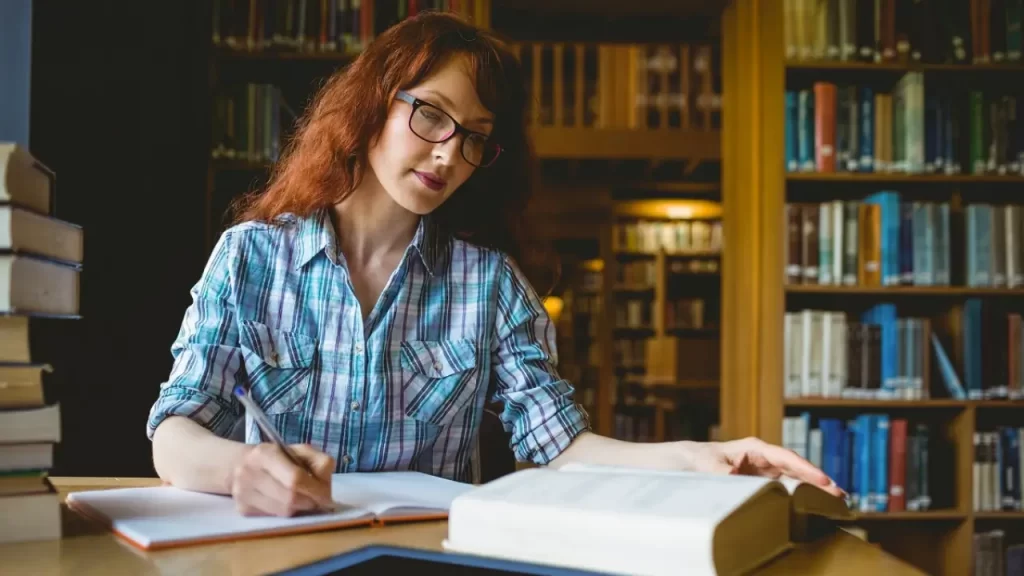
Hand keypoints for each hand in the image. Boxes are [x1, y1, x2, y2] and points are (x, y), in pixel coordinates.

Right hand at [230, 443, 336, 516]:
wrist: (241, 464)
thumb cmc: (279, 458)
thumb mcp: (300, 451)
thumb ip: (319, 462)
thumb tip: (325, 489)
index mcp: (264, 453)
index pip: (295, 478)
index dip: (315, 490)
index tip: (326, 496)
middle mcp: (248, 472)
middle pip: (289, 498)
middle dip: (309, 502)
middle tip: (317, 501)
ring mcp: (242, 492)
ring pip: (283, 511)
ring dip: (300, 509)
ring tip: (303, 500)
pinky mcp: (242, 508)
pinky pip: (273, 517)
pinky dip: (286, 512)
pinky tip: (286, 503)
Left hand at [679, 437, 845, 497]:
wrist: (684, 462)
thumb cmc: (696, 457)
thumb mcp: (705, 462)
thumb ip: (720, 468)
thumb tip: (735, 472)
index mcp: (754, 448)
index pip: (786, 458)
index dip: (806, 469)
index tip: (823, 481)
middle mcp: (763, 458)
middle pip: (796, 469)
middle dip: (818, 481)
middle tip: (840, 495)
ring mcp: (763, 471)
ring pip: (794, 480)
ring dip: (813, 490)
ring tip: (835, 502)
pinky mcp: (760, 483)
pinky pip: (783, 489)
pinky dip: (799, 496)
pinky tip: (813, 506)